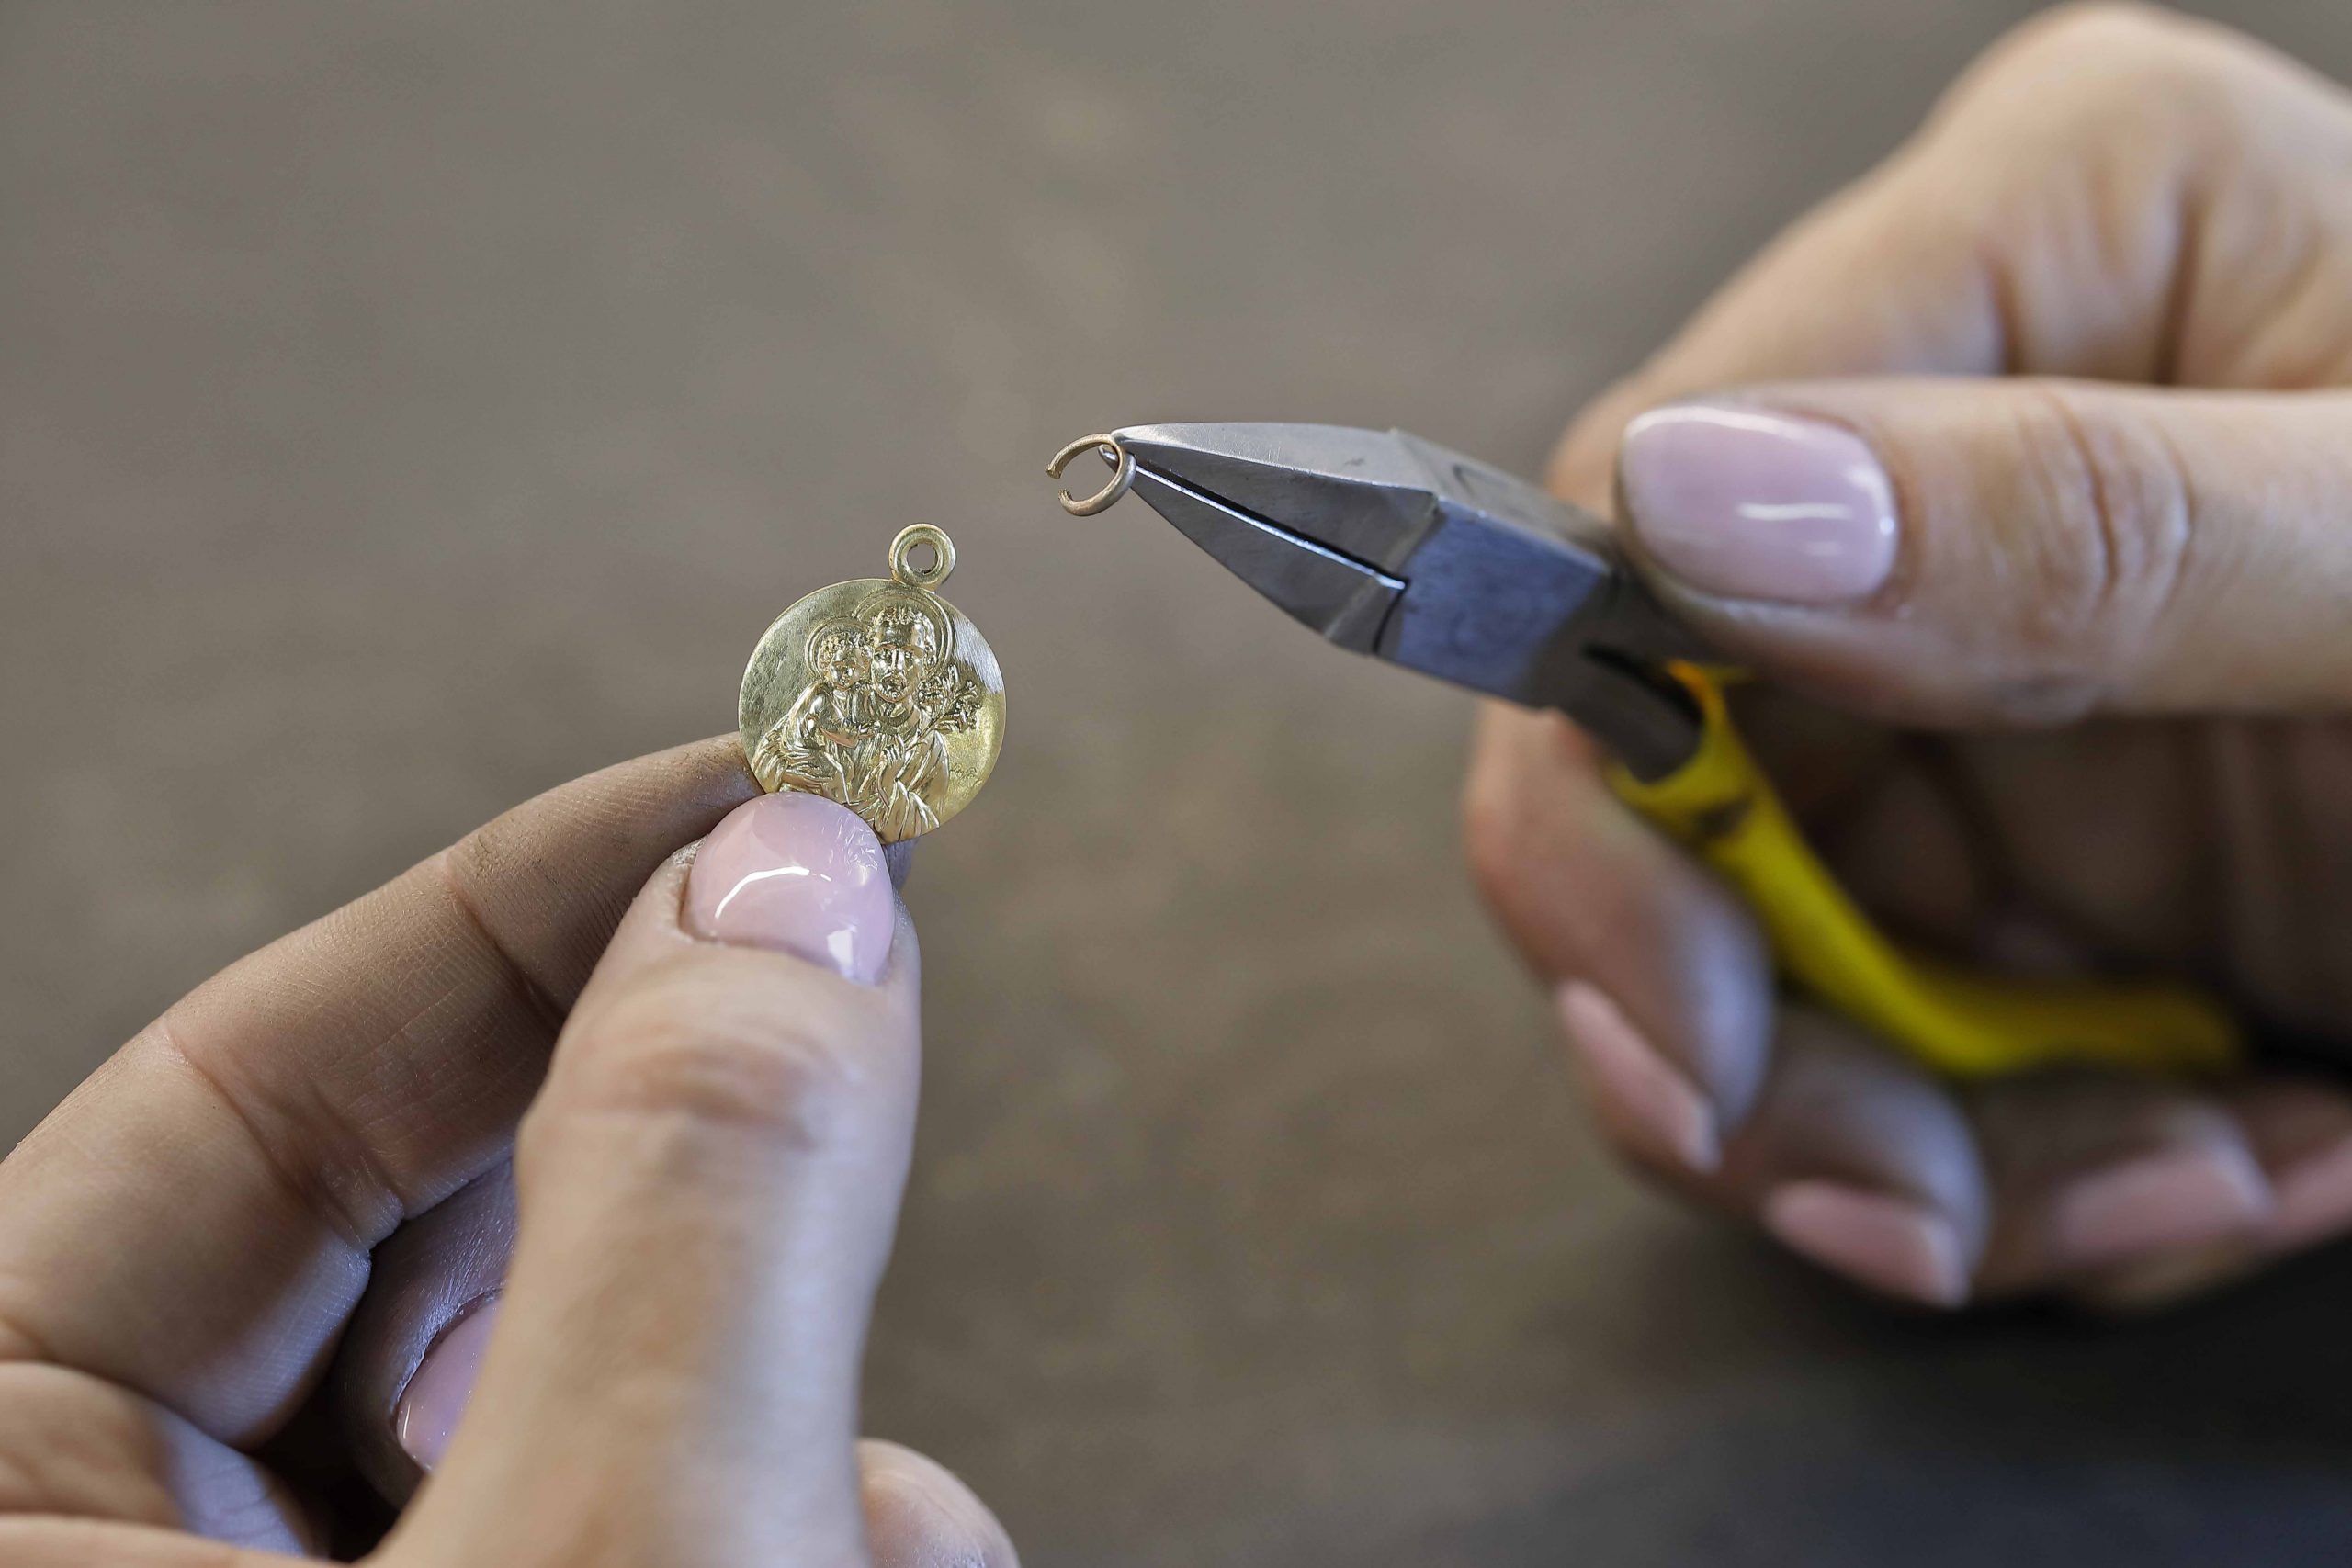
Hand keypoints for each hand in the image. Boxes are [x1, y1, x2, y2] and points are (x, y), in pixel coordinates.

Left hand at [0, 741, 1015, 1564]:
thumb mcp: (608, 1563)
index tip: (762, 786)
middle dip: (672, 1147)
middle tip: (854, 978)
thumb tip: (787, 884)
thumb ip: (685, 1210)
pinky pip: (617, 1526)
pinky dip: (774, 1512)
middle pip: (416, 1230)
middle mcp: (120, 1566)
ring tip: (861, 1469)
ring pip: (552, 1388)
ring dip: (762, 1381)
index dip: (526, 906)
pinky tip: (871, 1546)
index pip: (237, 1094)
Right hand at [1467, 4, 2351, 1310]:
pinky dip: (2036, 1165)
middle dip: (1770, 1042)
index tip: (1686, 1035)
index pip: (1641, 505)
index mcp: (2044, 254)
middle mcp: (1952, 458)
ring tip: (2182, 1189)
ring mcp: (1975, 667)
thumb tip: (1681, 506)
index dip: (1606, 789)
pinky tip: (2237, 1156)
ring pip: (1758, 946)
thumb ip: (2083, 530)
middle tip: (1910, 1218)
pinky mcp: (2027, 842)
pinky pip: (1901, 1039)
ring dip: (1926, 1142)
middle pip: (1664, 772)